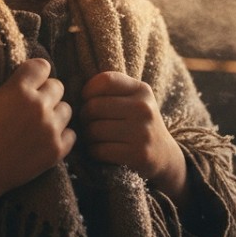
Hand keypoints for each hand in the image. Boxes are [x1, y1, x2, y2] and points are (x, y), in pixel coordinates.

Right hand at [0, 49, 75, 228]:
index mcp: (19, 90)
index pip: (43, 66)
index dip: (33, 73)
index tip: (24, 83)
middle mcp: (39, 107)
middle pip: (57, 85)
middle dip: (45, 92)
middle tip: (28, 106)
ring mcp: (51, 130)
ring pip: (67, 108)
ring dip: (55, 113)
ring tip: (36, 123)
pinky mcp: (58, 150)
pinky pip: (72, 133)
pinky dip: (60, 135)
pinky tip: (42, 139)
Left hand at [80, 71, 188, 204]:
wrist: (165, 156)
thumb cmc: (139, 124)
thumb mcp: (135, 100)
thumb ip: (111, 90)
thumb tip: (71, 89)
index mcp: (141, 90)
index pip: (105, 80)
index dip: (88, 90)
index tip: (88, 100)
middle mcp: (144, 108)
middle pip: (94, 107)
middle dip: (84, 117)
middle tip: (88, 124)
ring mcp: (142, 132)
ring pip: (94, 130)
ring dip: (88, 136)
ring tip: (94, 138)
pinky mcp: (139, 154)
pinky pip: (100, 150)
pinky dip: (94, 151)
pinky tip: (100, 150)